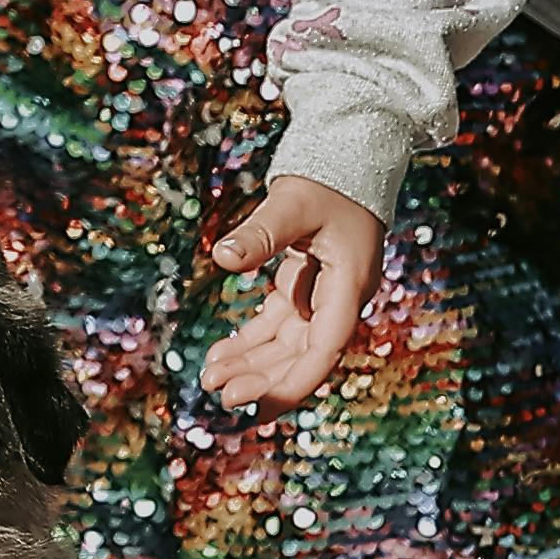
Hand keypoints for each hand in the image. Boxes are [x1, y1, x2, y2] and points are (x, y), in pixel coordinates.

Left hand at [205, 176, 386, 412]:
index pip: (323, 349)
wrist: (348, 154)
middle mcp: (339, 299)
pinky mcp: (305, 286)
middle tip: (219, 396)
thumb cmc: (327, 178)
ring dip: (252, 364)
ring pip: (287, 344)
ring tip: (210, 379)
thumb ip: (261, 232)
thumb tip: (223, 256)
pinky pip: (278, 325)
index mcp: (349, 286)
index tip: (254, 404)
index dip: (292, 383)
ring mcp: (322, 295)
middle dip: (263, 379)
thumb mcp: (292, 202)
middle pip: (303, 355)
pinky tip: (220, 356)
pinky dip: (251, 341)